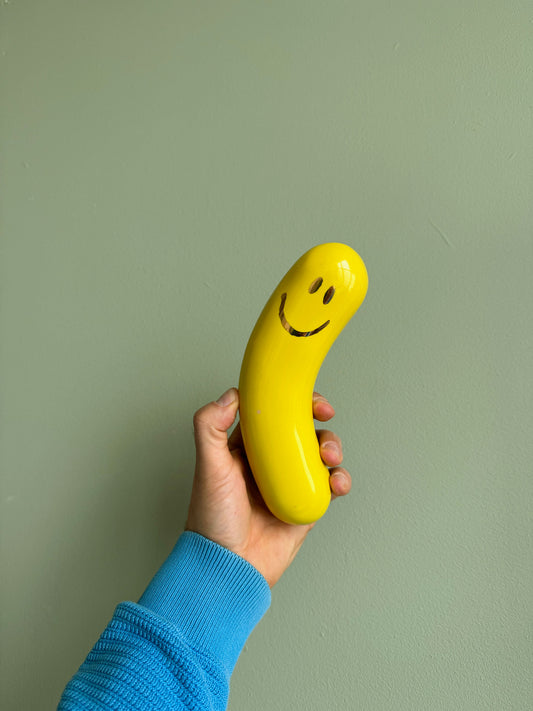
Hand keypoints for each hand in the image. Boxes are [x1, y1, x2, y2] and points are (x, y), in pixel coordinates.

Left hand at [185, 387, 350, 586]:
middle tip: (325, 415)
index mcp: (245, 448)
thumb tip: (231, 394)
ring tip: (329, 457)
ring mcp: (290, 484)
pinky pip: (330, 486)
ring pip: (320, 454)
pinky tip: (336, 483)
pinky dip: (340, 480)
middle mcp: (269, 463)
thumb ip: (209, 427)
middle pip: (301, 429)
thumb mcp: (207, 467)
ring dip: (332, 446)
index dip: (289, 400)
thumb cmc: (212, 520)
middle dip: (317, 419)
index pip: (271, 414)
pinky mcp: (306, 506)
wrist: (229, 568)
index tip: (304, 397)